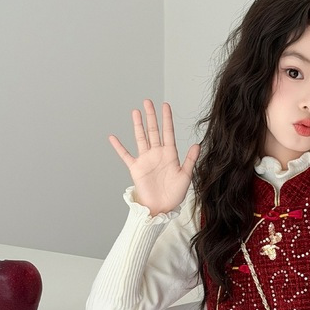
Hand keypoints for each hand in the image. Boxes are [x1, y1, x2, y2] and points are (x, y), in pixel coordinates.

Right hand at [108, 99, 199, 215]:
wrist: (162, 208)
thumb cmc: (175, 194)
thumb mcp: (185, 176)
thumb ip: (190, 160)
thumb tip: (197, 144)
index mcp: (170, 155)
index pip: (168, 132)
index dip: (166, 119)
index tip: (165, 105)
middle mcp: (157, 154)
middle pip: (153, 131)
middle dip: (151, 116)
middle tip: (148, 101)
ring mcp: (146, 160)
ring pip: (141, 138)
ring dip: (138, 125)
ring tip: (135, 111)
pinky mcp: (136, 168)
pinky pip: (125, 155)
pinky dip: (118, 147)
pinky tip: (113, 137)